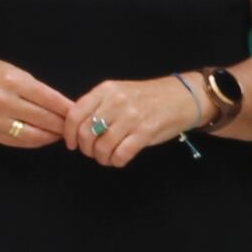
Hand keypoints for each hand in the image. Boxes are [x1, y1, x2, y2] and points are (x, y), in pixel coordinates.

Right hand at [0, 54, 80, 150]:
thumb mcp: (13, 71)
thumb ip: (36, 88)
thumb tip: (63, 105)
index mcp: (13, 82)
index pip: (49, 99)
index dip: (67, 108)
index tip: (80, 112)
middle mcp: (4, 102)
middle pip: (43, 119)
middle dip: (63, 124)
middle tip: (77, 127)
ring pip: (34, 135)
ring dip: (52, 136)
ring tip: (64, 134)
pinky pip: (20, 142)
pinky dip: (37, 141)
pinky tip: (46, 137)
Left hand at [65, 76, 215, 165]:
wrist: (182, 97)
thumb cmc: (148, 97)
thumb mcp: (120, 92)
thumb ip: (99, 105)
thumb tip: (77, 128)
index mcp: (106, 90)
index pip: (75, 114)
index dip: (69, 133)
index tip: (72, 144)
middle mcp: (116, 102)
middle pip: (86, 133)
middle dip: (86, 149)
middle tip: (93, 152)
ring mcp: (131, 117)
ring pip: (102, 147)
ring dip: (101, 158)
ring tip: (107, 157)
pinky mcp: (146, 132)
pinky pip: (121, 154)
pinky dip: (116, 161)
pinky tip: (119, 159)